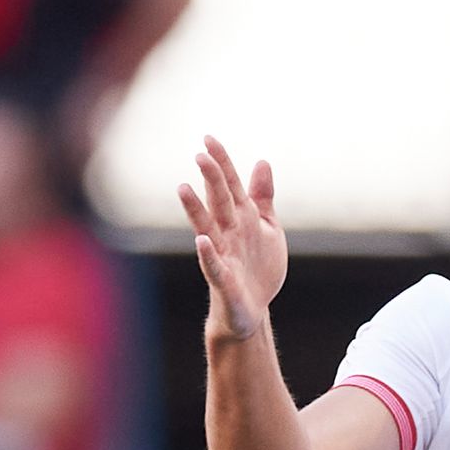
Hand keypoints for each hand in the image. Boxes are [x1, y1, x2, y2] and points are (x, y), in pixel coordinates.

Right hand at [178, 135, 286, 342]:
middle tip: (200, 155)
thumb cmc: (256, 266)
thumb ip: (262, 197)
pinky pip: (214, 266)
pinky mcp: (224, 282)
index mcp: (238, 218)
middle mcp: (226, 233)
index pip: (229, 186)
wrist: (252, 311)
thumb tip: (262, 161)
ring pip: (206, 228)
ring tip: (183, 188)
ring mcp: (223, 256)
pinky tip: (201, 241)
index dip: (221, 163)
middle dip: (210, 179)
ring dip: (195, 209)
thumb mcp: (265, 227)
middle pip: (218, 201)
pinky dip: (208, 255)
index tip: (209, 138)